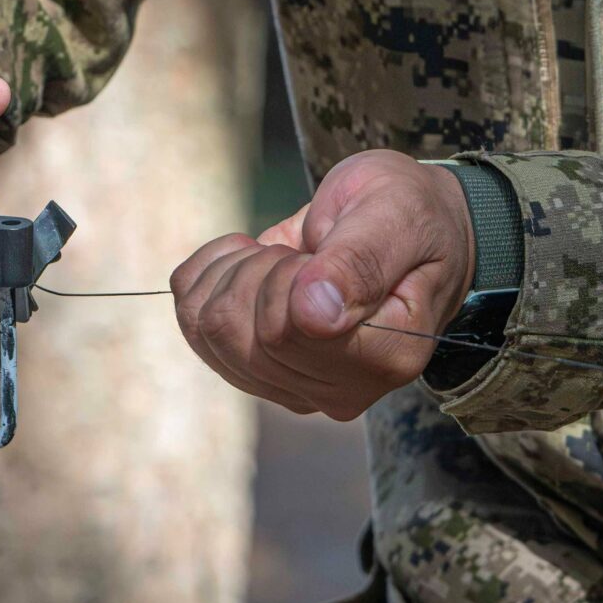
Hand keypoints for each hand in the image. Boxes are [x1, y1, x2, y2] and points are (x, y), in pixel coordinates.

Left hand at [170, 150, 474, 420]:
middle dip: (260, 267)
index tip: (321, 247)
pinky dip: (210, 273)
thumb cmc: (409, 213)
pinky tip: (255, 259)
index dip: (286, 275)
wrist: (403, 224)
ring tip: (283, 255)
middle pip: (241, 335)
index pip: (289, 332)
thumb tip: (313, 315)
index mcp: (388, 354)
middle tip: (307, 249)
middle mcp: (341, 388)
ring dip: (234, 270)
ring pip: (209, 331)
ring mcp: (297, 386)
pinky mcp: (260, 371)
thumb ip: (359, 261)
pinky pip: (193, 323)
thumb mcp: (395, 214)